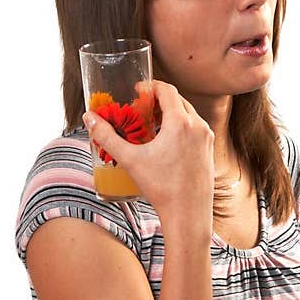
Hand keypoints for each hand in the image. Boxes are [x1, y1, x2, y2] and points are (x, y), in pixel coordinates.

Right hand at [83, 80, 214, 224]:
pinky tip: (165, 142)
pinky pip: (195, 129)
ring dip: (170, 114)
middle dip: (158, 100)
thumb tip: (89, 118)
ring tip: (150, 125)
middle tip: (140, 108)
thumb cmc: (161, 187)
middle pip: (178, 100)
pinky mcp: (210, 150)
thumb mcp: (130, 159)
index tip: (137, 91)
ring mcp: (207, 138)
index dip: (150, 86)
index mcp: (181, 122)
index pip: (167, 90)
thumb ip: (107, 136)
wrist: (189, 213)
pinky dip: (180, 127)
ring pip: (188, 115)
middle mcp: (199, 126)